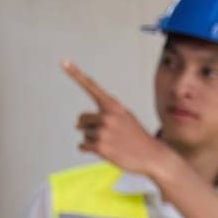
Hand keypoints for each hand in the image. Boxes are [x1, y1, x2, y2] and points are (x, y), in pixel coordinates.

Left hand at [64, 60, 169, 175]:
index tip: (64, 61)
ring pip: (83, 134)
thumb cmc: (137, 136)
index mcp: (114, 106)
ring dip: (93, 140)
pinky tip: (105, 151)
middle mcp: (108, 116)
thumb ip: (105, 113)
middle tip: (107, 134)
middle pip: (81, 119)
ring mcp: (104, 132)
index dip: (75, 74)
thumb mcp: (126, 117)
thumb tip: (78, 123)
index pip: (91, 87)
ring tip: (112, 143)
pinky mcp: (101, 147)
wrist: (153, 155)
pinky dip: (89, 149)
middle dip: (88, 127)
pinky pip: (82, 146)